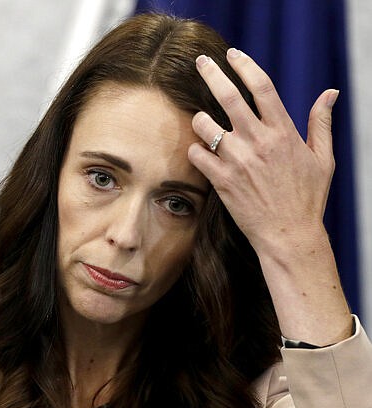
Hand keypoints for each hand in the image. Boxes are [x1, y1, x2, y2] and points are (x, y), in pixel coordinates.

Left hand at [188, 49, 338, 257]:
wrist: (289, 235)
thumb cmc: (307, 199)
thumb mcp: (323, 159)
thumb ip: (321, 124)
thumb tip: (330, 94)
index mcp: (283, 132)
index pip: (262, 86)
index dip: (245, 65)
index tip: (233, 55)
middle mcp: (259, 141)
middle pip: (229, 96)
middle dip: (211, 73)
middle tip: (200, 61)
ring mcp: (238, 161)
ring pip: (205, 124)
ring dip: (200, 119)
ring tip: (204, 124)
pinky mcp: (222, 181)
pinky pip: (197, 155)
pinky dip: (196, 151)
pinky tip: (202, 154)